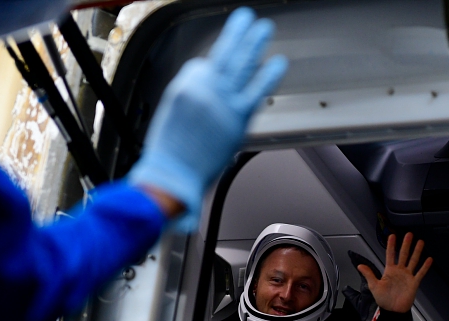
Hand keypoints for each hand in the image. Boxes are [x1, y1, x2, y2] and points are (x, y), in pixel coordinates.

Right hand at [128, 7, 287, 231]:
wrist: (172, 175)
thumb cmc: (169, 154)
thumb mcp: (169, 117)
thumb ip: (190, 101)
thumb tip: (206, 97)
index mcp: (183, 87)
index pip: (201, 67)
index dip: (208, 72)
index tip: (213, 73)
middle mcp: (202, 88)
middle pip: (222, 54)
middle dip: (236, 34)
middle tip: (246, 17)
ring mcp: (221, 100)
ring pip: (239, 64)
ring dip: (253, 43)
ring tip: (263, 27)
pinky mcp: (237, 116)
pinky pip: (256, 90)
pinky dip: (269, 75)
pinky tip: (278, 61)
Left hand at [356, 233, 431, 313]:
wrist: (393, 311)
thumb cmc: (383, 300)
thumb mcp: (374, 286)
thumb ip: (369, 274)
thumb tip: (360, 266)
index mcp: (389, 271)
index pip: (390, 255)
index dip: (391, 245)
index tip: (392, 236)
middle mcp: (399, 271)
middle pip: (403, 254)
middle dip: (406, 244)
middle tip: (409, 234)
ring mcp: (407, 276)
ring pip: (413, 261)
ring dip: (417, 251)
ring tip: (420, 242)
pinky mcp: (414, 283)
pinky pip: (420, 273)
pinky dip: (425, 267)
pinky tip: (429, 259)